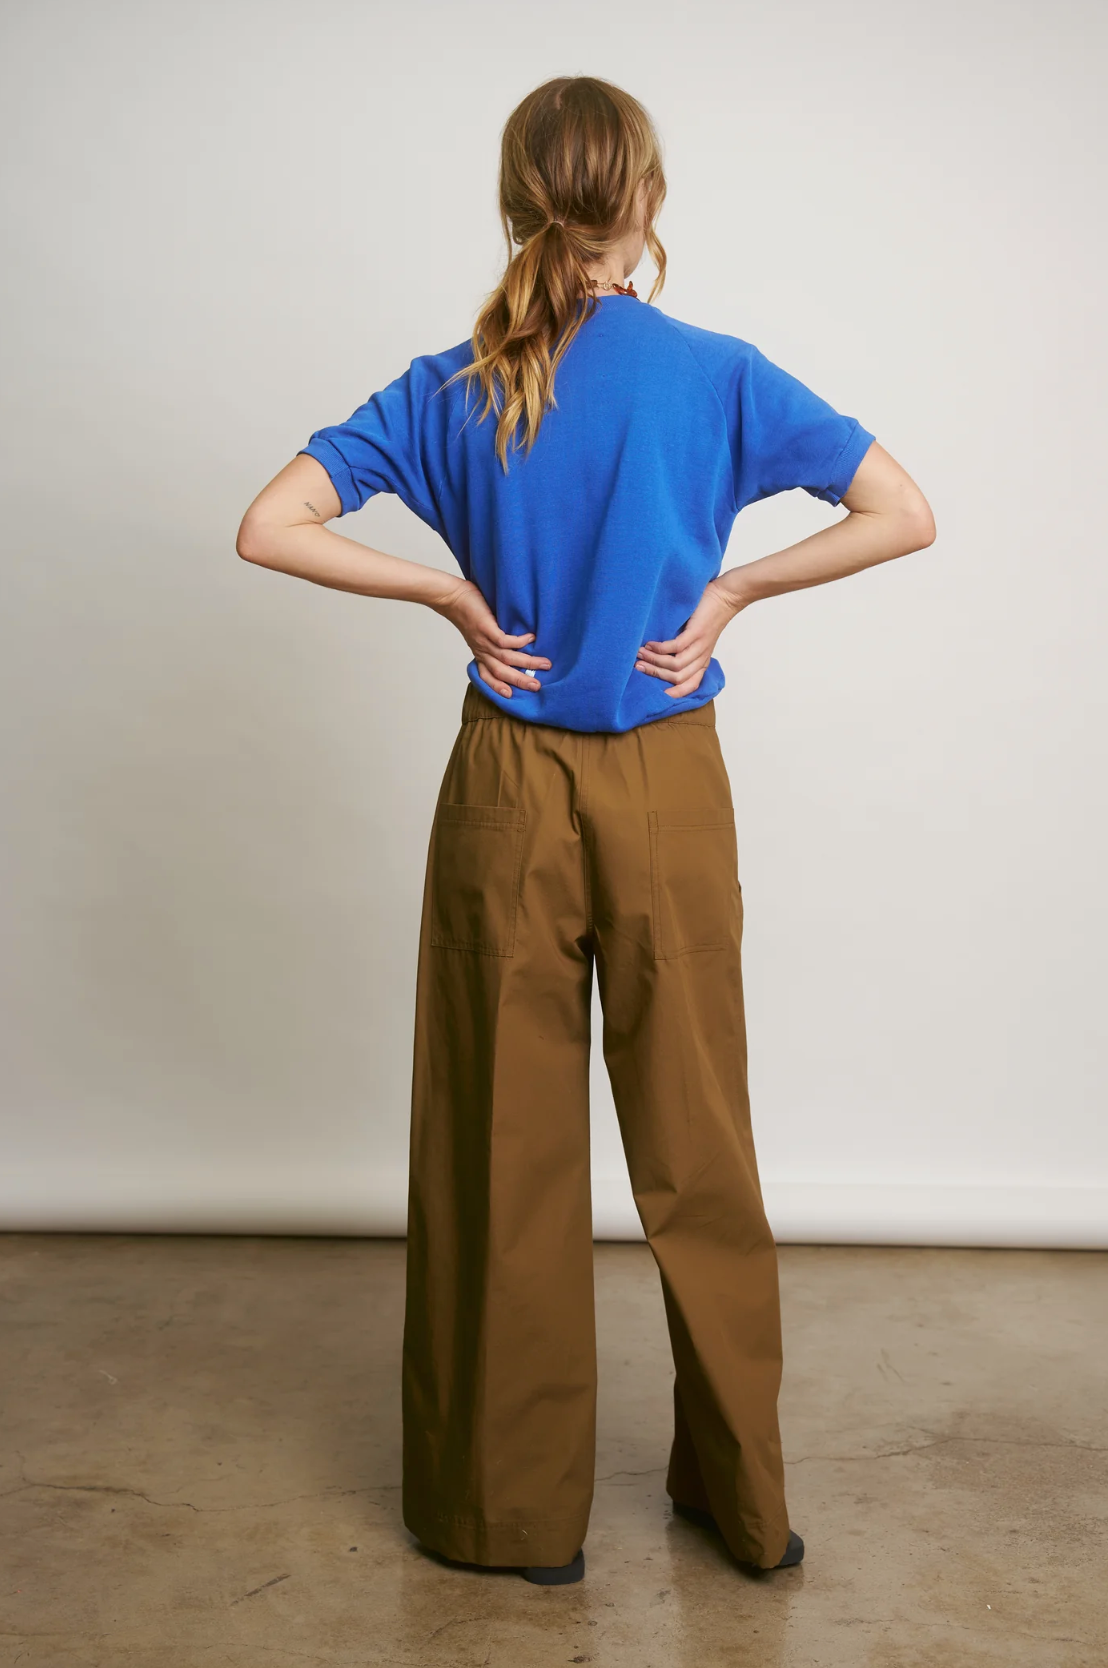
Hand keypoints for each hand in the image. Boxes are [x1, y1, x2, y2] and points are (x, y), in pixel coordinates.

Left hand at [430, 578, 550, 697]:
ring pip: (506, 658)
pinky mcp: (486, 628)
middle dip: (520, 681)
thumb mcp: (479, 632)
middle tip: (537, 687)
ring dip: (527, 663)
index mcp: (480, 653)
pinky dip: (519, 642)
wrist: (452, 598)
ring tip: (545, 664)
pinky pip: (505, 641)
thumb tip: (514, 641)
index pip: (487, 676)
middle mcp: (482, 651)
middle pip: (501, 672)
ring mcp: (484, 641)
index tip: (510, 696)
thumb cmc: (467, 611)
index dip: (497, 687)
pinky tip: (531, 639)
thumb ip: (492, 639)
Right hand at [635, 577, 743, 696]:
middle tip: (637, 667)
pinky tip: (650, 644)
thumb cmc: (708, 616)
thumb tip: (658, 656)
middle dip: (655, 674)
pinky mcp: (696, 634)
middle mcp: (701, 658)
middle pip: (677, 678)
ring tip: (640, 654)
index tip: (655, 694)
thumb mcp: (698, 639)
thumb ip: (684, 649)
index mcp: (702, 662)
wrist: (726, 597)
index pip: (690, 685)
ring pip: (675, 665)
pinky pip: (675, 648)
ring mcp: (700, 646)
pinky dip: (660, 649)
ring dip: (654, 662)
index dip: (675, 693)